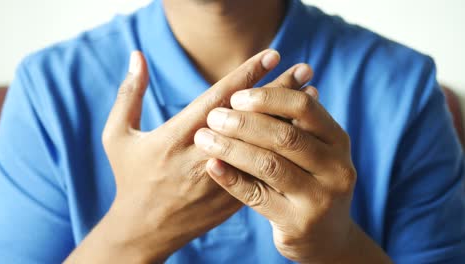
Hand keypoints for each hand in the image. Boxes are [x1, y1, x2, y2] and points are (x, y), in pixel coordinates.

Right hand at [64, 49, 313, 263]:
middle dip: (279, 91)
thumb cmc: (130, 179)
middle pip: (249, 119)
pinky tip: (301, 131)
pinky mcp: (231, 197)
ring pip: (262, 145)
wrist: (143, 230)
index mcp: (175, 137)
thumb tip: (137, 56)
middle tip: (303, 69)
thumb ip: (129, 94)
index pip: (219, 99)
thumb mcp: (118, 136)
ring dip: (288, 118)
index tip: (272, 55)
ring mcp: (220, 179)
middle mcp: (201, 157)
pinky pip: (263, 171)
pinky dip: (283, 148)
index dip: (247, 75)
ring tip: (311, 94)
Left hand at [195, 84, 390, 261]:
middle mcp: (336, 168)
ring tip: (204, 138)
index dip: (268, 98)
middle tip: (214, 117)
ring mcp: (320, 198)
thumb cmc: (310, 181)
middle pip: (285, 136)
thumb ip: (293, 121)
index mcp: (337, 140)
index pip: (304, 108)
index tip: (236, 96)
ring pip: (269, 165)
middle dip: (244, 123)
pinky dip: (231, 178)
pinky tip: (212, 165)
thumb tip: (268, 75)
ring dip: (232, 148)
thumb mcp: (312, 149)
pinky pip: (257, 196)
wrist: (326, 235)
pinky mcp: (298, 223)